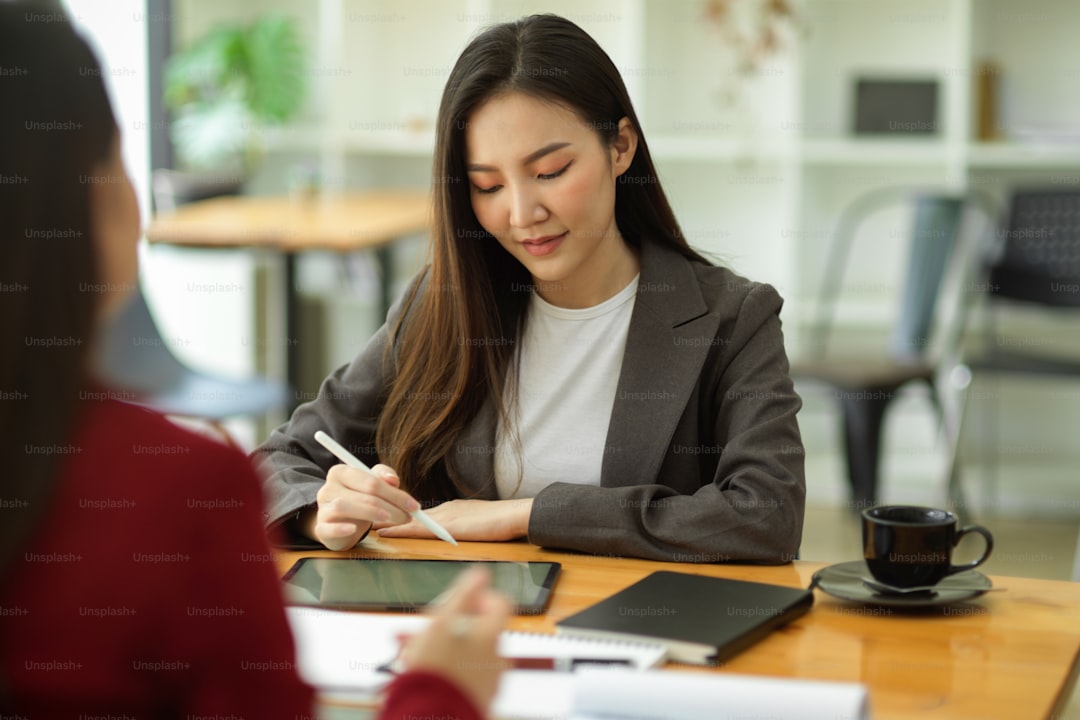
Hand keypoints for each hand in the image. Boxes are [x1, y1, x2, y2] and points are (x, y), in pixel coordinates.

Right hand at [308, 463, 420, 550]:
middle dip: (391, 506)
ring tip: (390, 520)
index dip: (395, 493)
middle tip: (408, 517)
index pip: (370, 480)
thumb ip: (384, 477)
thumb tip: (393, 480)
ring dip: (372, 514)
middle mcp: (329, 487)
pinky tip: (354, 529)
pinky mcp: (320, 528)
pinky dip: (341, 529)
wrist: (336, 521)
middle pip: (363, 494)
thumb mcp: (371, 484)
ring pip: (345, 507)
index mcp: (341, 472)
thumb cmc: (358, 499)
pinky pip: (328, 528)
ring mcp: (323, 508)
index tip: (414, 506)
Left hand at [377, 498, 532, 541]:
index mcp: (450, 510)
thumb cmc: (502, 521)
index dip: (400, 513)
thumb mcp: (478, 522)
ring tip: (367, 523)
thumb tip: (454, 532)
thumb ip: (463, 525)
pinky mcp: (447, 526)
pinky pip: (417, 528)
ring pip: (410, 519)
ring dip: (388, 521)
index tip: (383, 514)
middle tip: (365, 515)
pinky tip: (386, 532)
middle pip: (410, 513)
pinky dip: (399, 529)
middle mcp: (444, 510)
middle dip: (388, 514)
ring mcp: (444, 516)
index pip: (419, 512)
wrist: (515, 516)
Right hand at [397, 566, 511, 712]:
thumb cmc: (435, 669)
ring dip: (450, 647)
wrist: (431, 712)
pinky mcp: (478, 697)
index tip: (463, 601)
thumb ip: (465, 593)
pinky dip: (451, 668)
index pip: (501, 603)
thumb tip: (481, 573)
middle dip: (456, 625)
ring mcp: (490, 679)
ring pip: (472, 652)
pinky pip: (467, 674)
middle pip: (482, 629)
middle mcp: (497, 656)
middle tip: (432, 629)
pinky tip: (428, 669)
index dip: (482, 597)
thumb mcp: (443, 619)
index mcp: (492, 634)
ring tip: (421, 651)